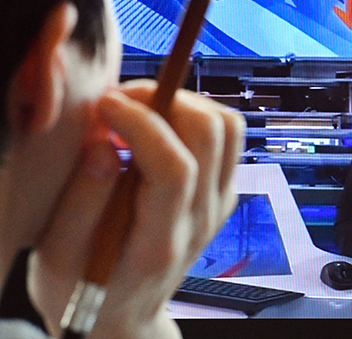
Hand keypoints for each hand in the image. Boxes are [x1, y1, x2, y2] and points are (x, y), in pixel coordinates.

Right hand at [27, 80, 244, 338]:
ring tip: (139, 110)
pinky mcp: (223, 194)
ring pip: (230, 129)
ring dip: (185, 103)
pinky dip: (194, 119)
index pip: (176, 169)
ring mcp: (219, 205)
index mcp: (160, 241)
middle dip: (165, 99)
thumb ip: (81, 199)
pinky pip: (226, 140)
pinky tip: (155, 131)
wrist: (125, 315)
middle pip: (213, 135)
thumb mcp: (59, 255)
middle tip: (120, 101)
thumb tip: (104, 142)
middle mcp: (202, 219)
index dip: (142, 123)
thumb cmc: (84, 286)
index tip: (105, 105)